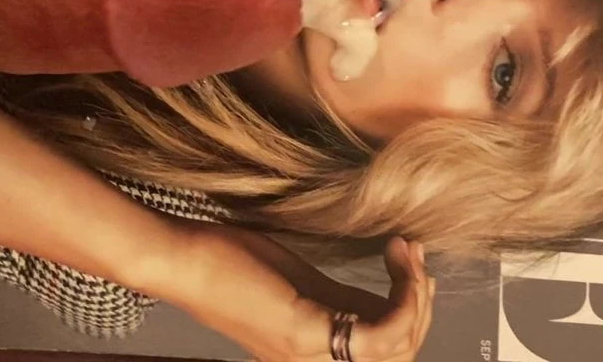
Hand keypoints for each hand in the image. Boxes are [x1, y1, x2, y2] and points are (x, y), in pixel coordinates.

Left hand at [155, 223, 434, 361]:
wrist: (182, 260)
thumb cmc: (228, 262)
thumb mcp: (300, 282)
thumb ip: (343, 298)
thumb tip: (393, 292)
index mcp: (313, 354)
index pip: (387, 351)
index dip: (413, 310)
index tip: (415, 266)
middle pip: (400, 353)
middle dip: (420, 302)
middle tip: (414, 254)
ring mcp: (309, 354)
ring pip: (397, 346)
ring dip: (415, 293)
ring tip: (406, 250)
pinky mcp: (305, 332)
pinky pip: (381, 334)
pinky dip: (403, 295)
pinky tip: (396, 256)